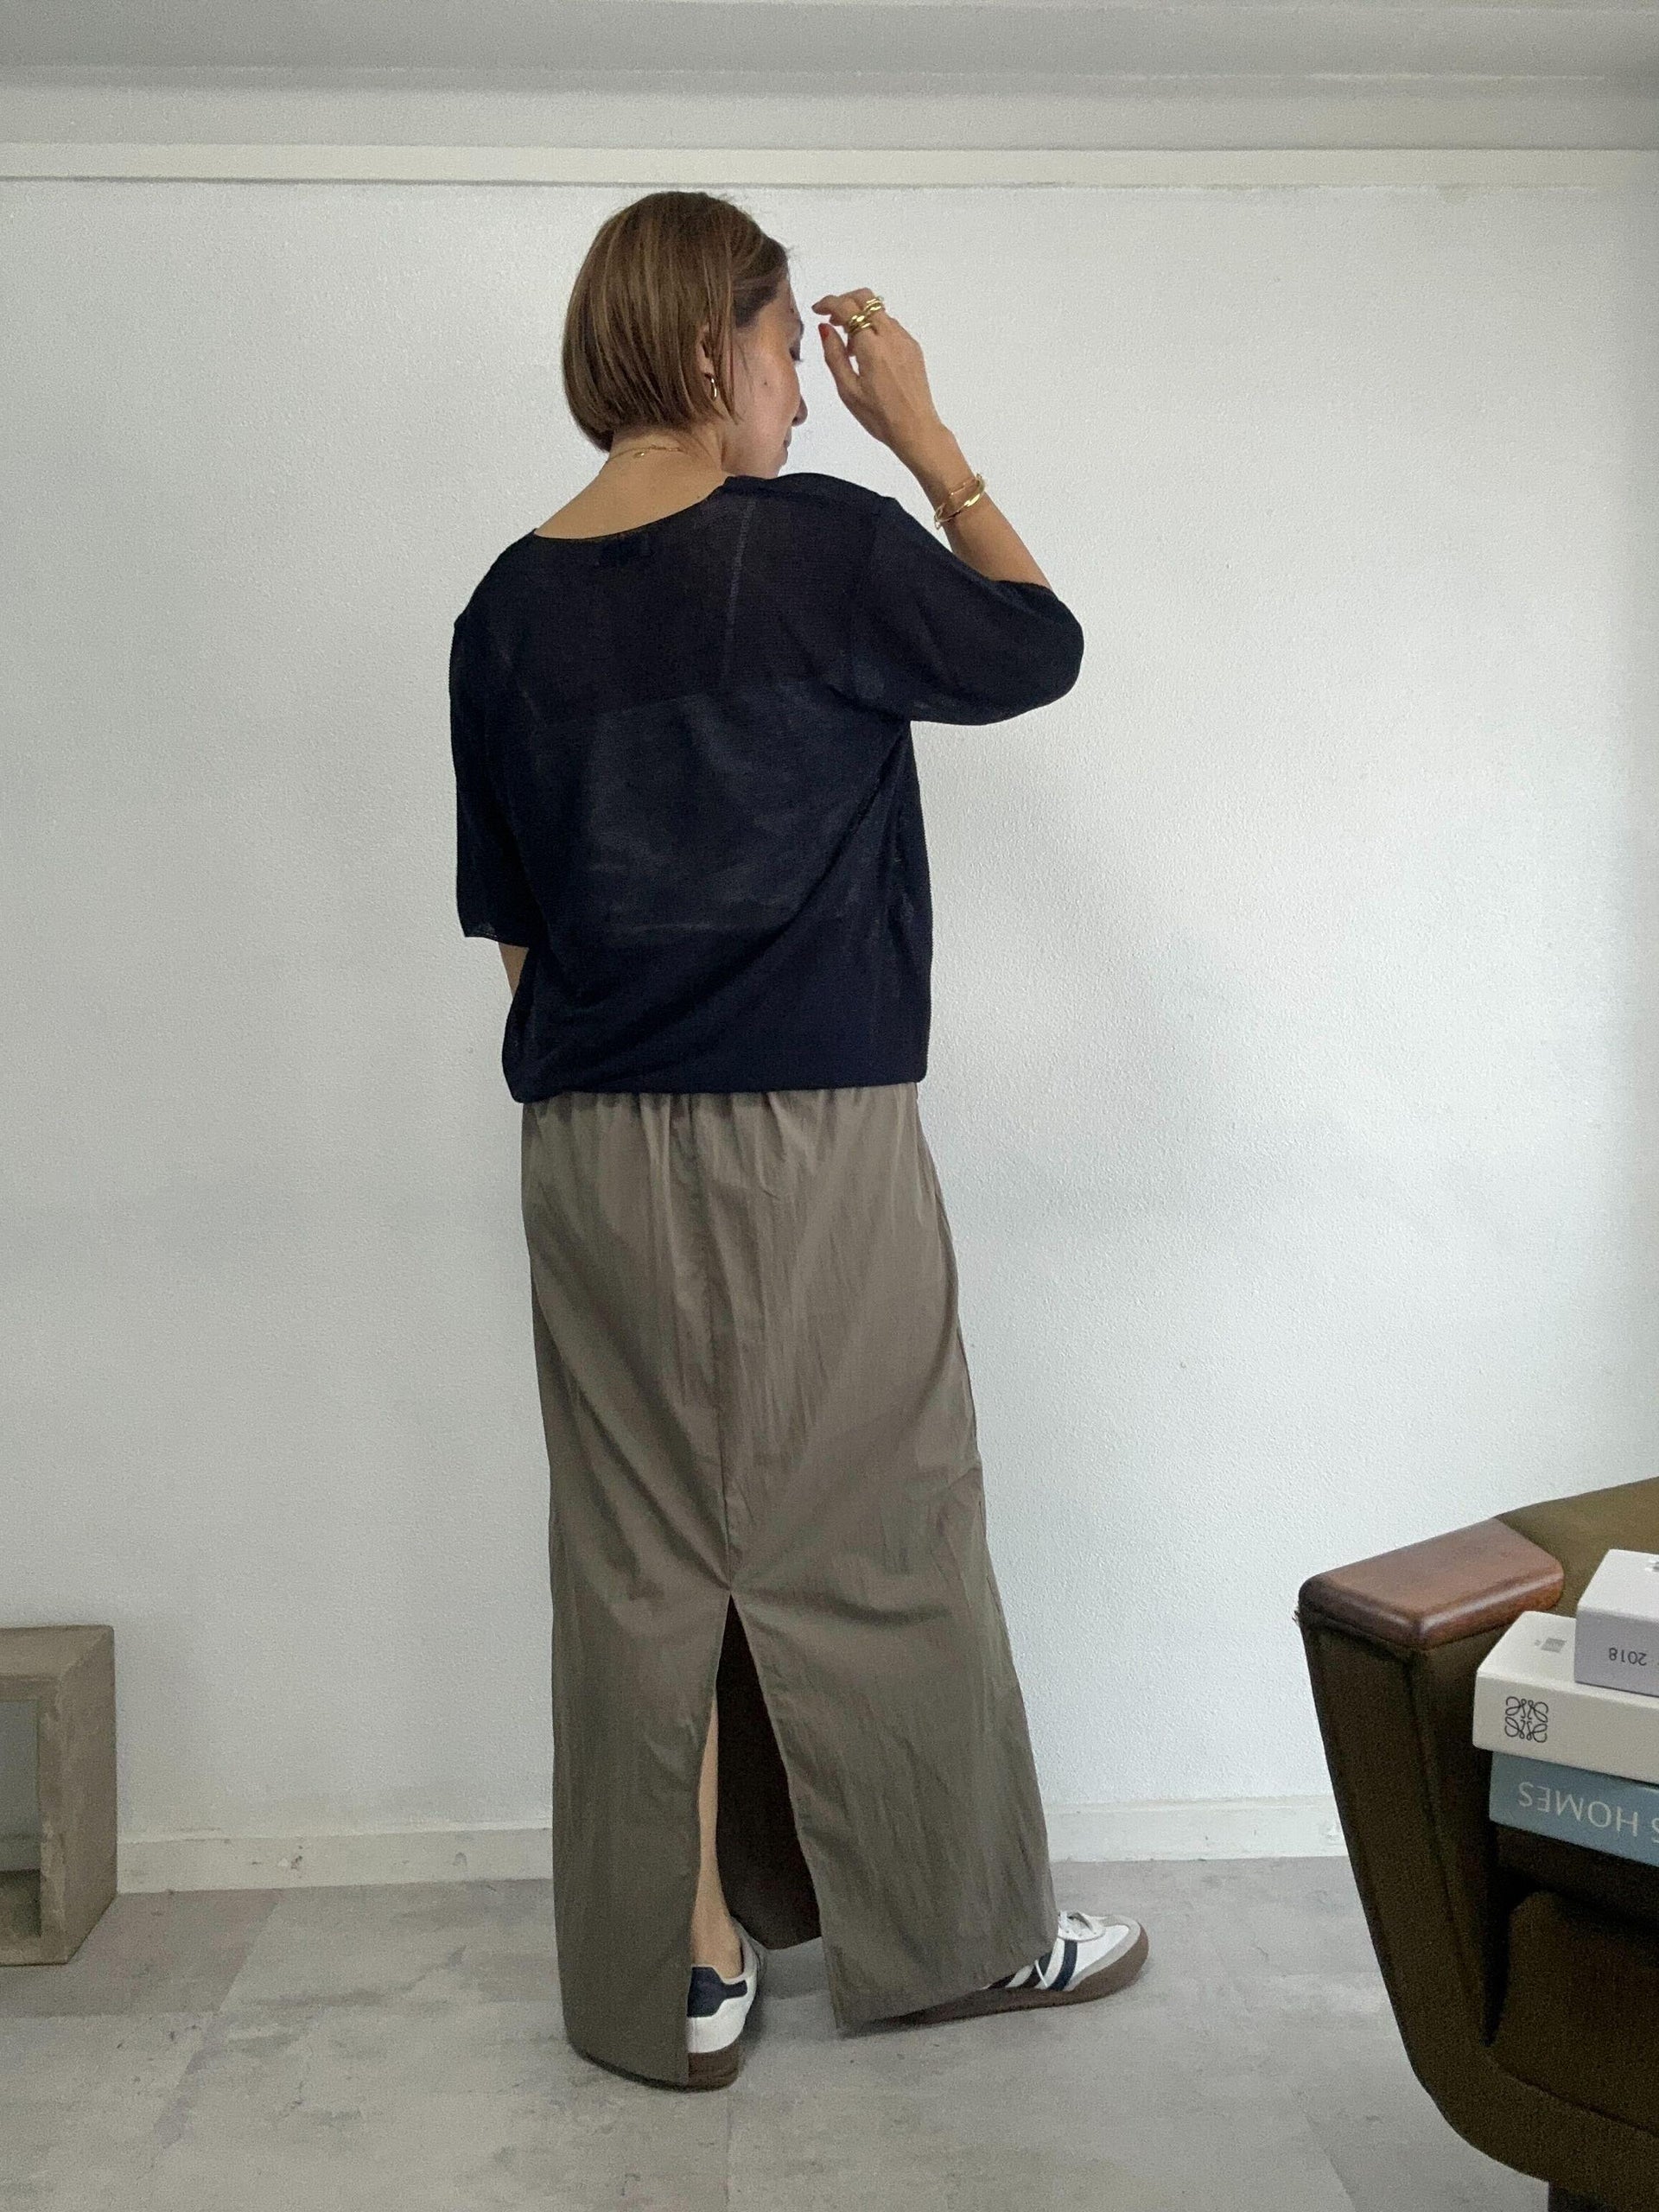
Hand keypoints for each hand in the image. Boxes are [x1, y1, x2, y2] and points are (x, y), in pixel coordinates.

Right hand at [811, 289, 947, 467]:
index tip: (818, 310)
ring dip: (860, 317)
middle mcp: (891, 337)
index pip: (847, 308)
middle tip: (832, 319)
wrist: (916, 429)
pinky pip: (891, 325)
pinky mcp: (913, 347)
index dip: (829, 303)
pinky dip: (875, 328)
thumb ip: (834, 355)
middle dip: (845, 302)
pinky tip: (868, 353)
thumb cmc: (880, 417)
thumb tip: (825, 328)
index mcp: (871, 348)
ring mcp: (904, 340)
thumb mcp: (847, 390)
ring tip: (850, 347)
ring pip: (879, 311)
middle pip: (866, 298)